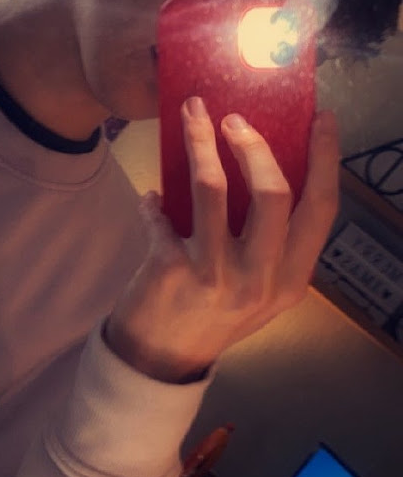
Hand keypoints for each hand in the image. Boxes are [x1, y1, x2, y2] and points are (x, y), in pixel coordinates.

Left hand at [105, 96, 339, 383]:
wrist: (162, 361)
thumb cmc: (212, 316)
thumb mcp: (258, 290)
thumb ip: (270, 245)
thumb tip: (263, 170)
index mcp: (291, 279)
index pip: (321, 210)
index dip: (325, 159)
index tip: (322, 119)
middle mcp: (260, 279)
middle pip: (273, 194)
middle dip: (255, 145)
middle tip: (234, 117)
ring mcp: (216, 275)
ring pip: (213, 190)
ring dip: (200, 143)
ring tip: (191, 115)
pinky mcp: (172, 270)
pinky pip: (162, 216)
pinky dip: (153, 202)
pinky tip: (150, 199)